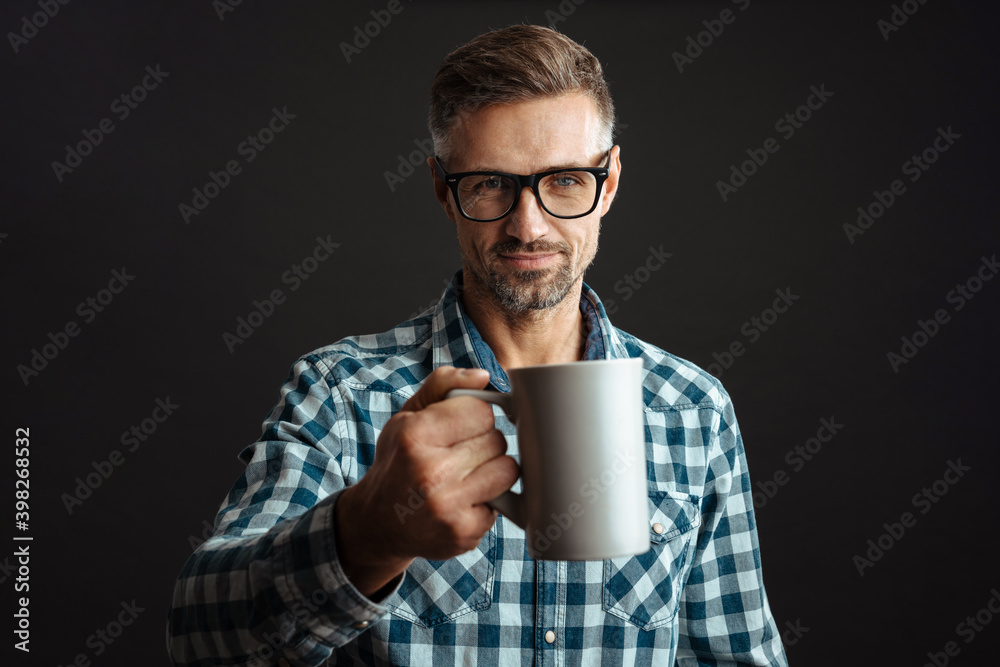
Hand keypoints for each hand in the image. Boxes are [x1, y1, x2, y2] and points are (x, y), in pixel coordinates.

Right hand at [335, 366, 518, 596]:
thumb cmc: (399, 462)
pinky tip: (464, 500)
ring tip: (467, 474)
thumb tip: (482, 376)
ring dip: (493, 470)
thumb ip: (443, 385)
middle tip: (458, 454)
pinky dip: (489, 499)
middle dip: (483, 443)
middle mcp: (430, 472)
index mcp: (414, 436)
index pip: (481, 411)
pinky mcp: (464, 533)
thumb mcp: (407, 416)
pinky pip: (504, 502)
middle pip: (497, 440)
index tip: (458, 427)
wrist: (379, 523)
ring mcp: (448, 507)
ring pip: (508, 470)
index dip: (474, 416)